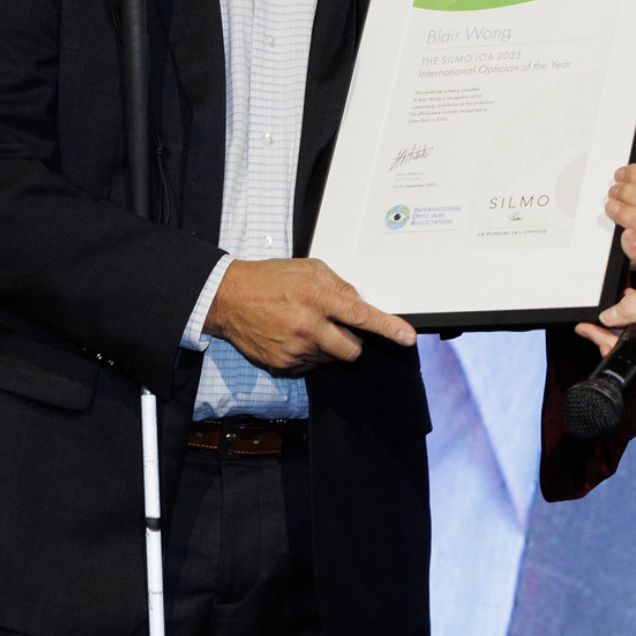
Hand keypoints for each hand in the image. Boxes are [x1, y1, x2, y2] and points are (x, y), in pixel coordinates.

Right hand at [204, 258, 417, 373]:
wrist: (228, 298)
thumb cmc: (268, 279)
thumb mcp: (308, 269)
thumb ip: (338, 285)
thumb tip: (361, 303)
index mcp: (316, 297)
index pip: (361, 316)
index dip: (388, 328)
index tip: (407, 337)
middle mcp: (308, 326)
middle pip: (351, 350)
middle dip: (353, 342)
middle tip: (338, 327)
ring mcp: (295, 350)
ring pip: (332, 359)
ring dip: (328, 346)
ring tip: (306, 325)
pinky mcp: (283, 365)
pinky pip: (311, 366)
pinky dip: (309, 354)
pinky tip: (293, 336)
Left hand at [603, 150, 635, 272]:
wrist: (580, 215)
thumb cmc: (610, 193)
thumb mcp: (627, 171)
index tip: (619, 174)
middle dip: (633, 195)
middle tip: (613, 191)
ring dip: (632, 217)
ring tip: (610, 207)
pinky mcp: (633, 258)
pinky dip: (635, 248)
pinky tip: (625, 235)